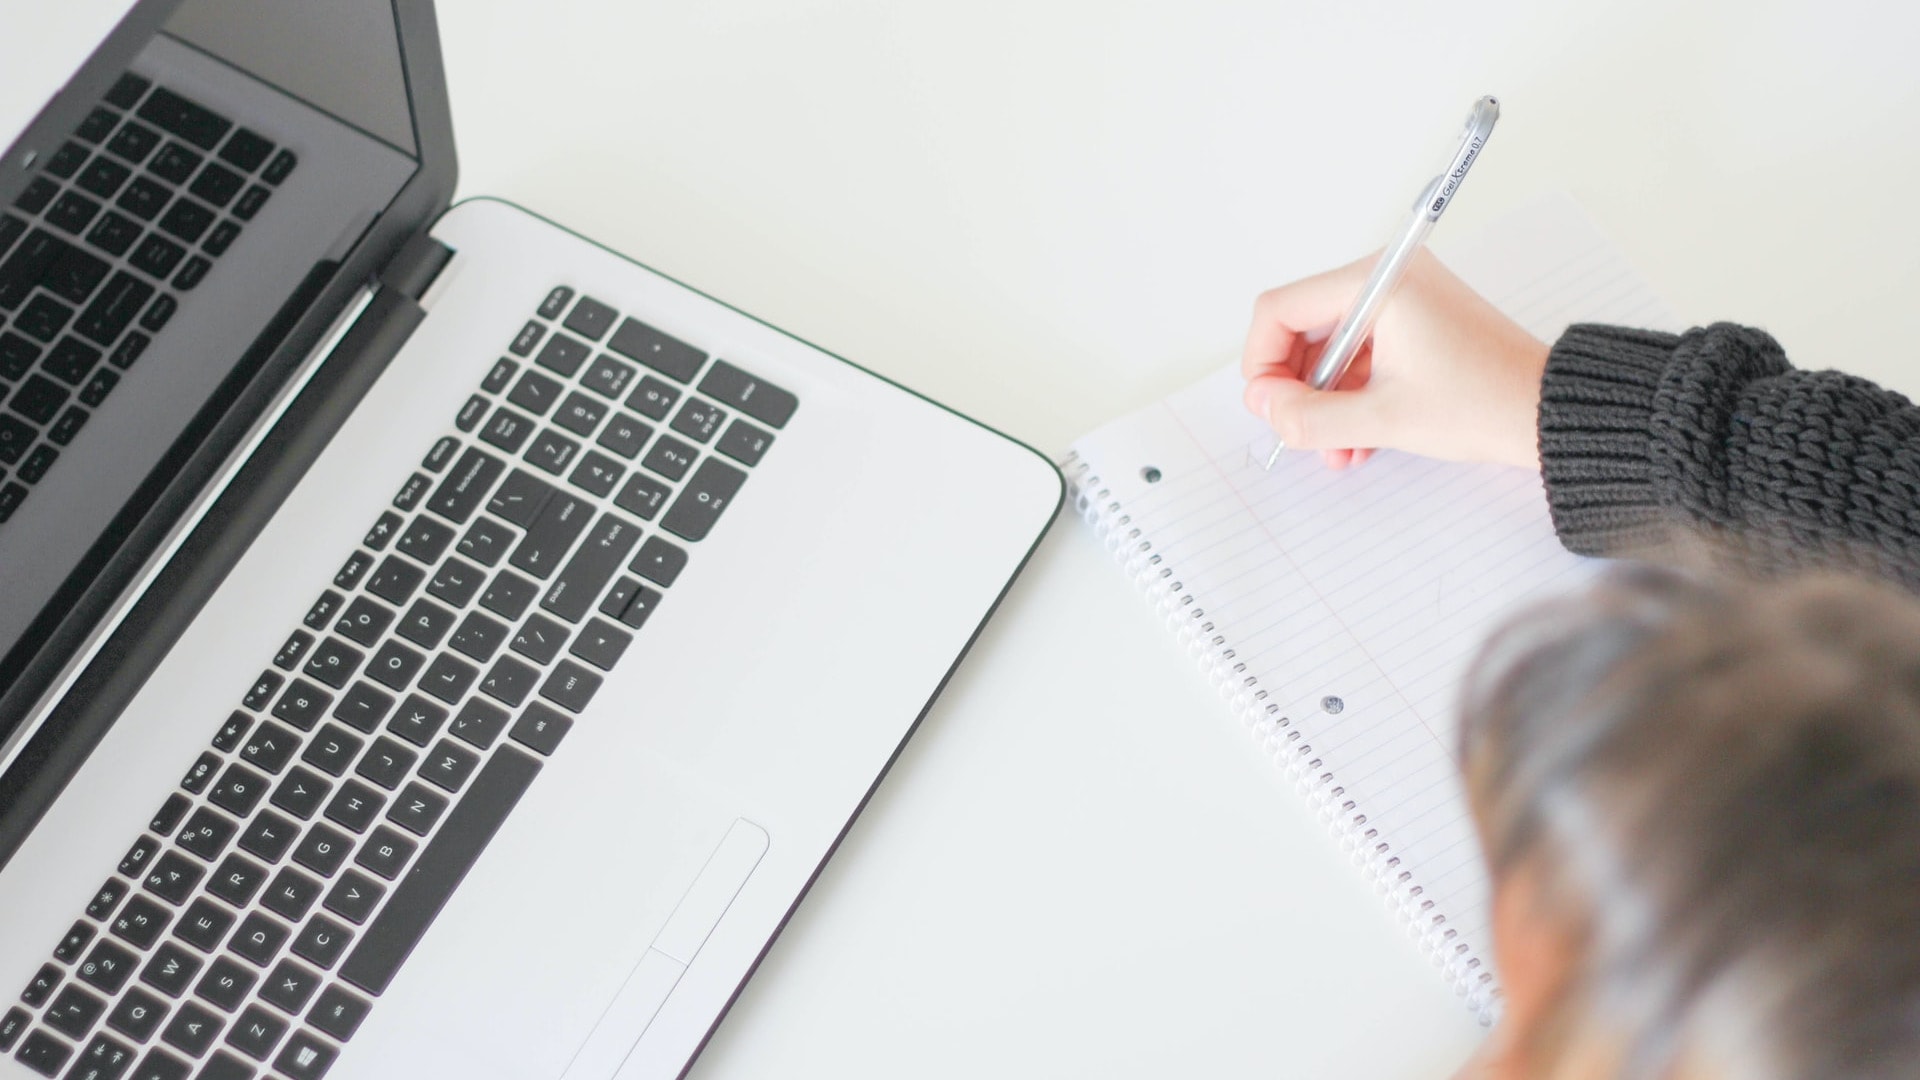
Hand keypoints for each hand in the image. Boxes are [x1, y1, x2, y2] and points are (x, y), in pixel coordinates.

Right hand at [1240, 249, 1548, 469]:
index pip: (1281, 309)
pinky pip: (1361, 356)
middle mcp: (1387, 279)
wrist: (1548, 412)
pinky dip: (1351, 395)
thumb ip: (1309, 415)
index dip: (1262, 362)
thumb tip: (1264, 405)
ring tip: (1335, 448)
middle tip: (1298, 430)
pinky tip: (1357, 439)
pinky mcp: (1415, 324)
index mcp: (1378, 283)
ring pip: (1330, 349)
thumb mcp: (1382, 418)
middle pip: (1302, 328)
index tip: (1269, 406)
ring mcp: (1403, 301)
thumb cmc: (1485, 402)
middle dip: (1297, 387)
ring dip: (1324, 401)